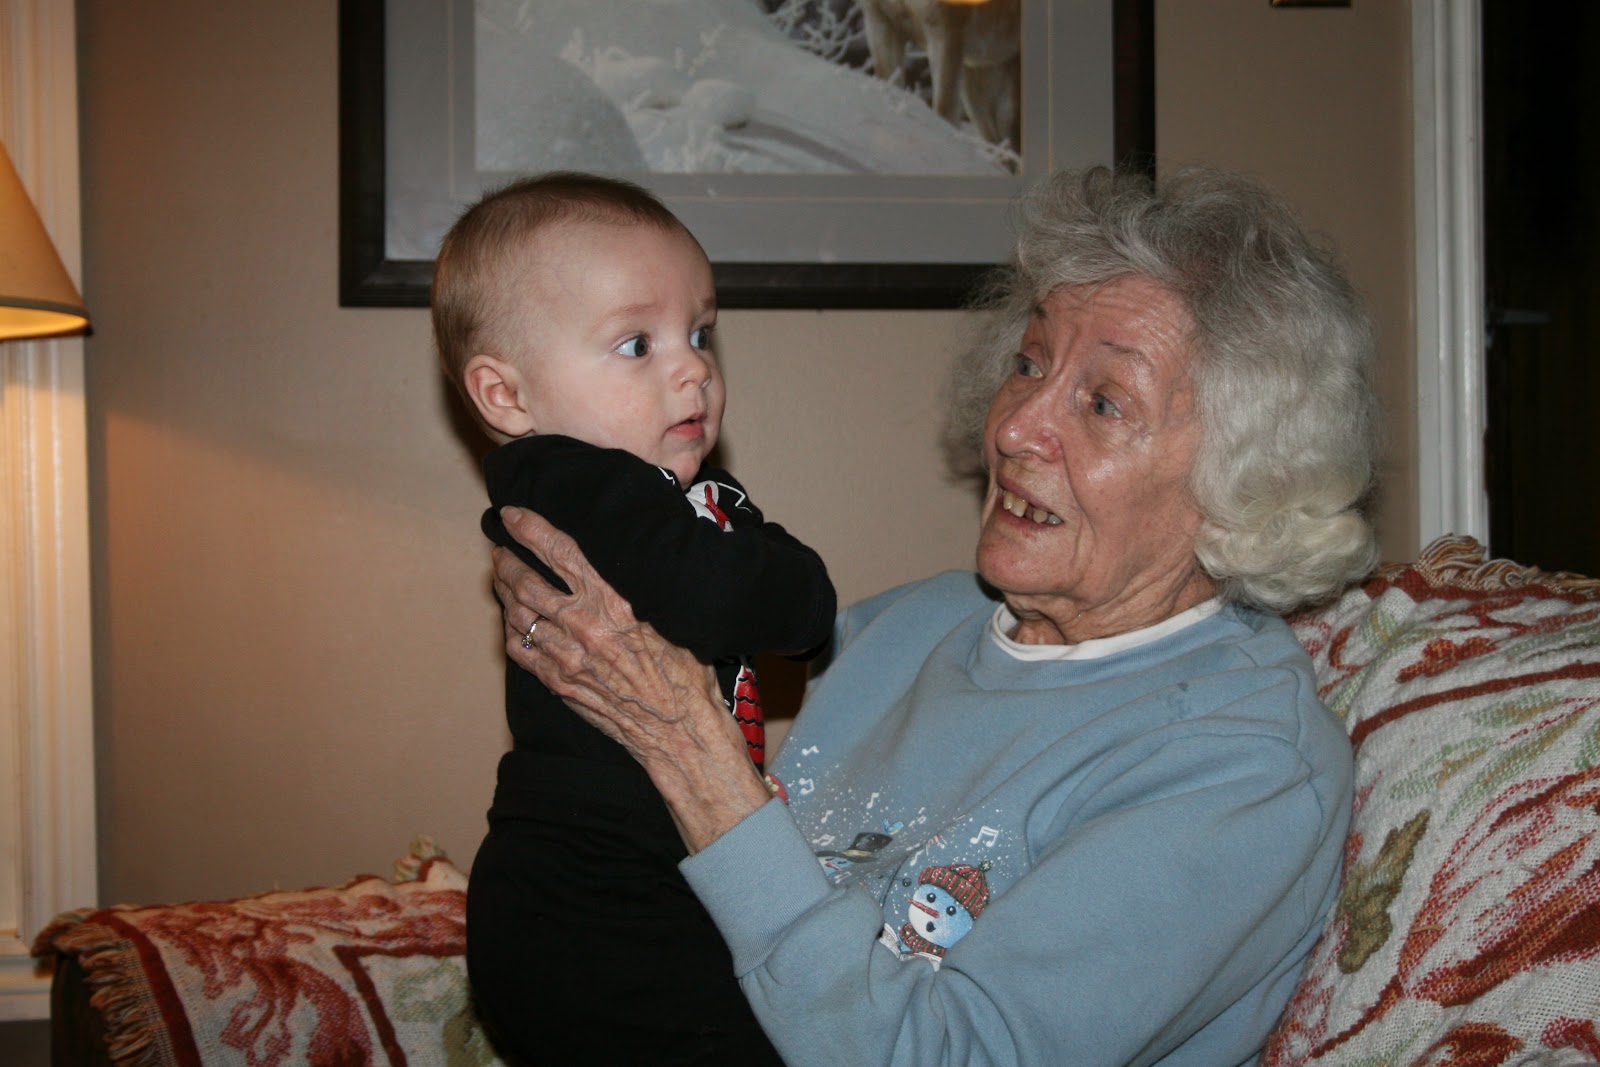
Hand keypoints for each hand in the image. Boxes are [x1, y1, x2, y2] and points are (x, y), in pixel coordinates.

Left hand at [491, 506, 772, 848]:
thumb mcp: (670, 614)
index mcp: (614, 599)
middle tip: (500, 550)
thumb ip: (638, 585)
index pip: (559, 550)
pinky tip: (511, 624)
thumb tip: (626, 557)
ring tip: (500, 580)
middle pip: (526, 581)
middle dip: (507, 561)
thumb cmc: (685, 672)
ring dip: (504, 593)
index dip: (530, 528)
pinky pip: (520, 652)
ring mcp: (567, 655)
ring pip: (518, 615)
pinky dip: (510, 632)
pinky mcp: (559, 683)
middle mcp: (584, 623)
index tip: (512, 514)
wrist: (679, 730)